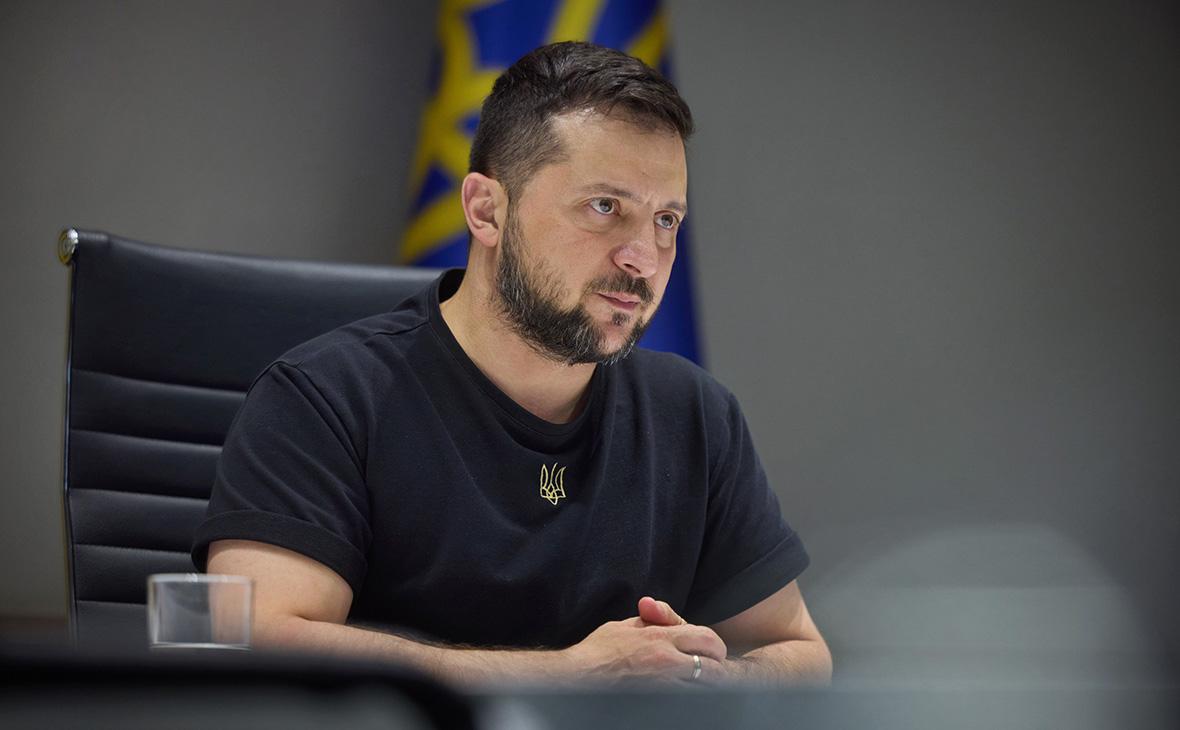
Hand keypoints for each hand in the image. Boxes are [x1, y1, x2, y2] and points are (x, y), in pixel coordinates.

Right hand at [562, 598, 727, 683]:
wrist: (577, 678)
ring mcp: (664, 684)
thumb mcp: (623, 626)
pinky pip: (686, 698)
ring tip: (697, 682)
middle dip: (716, 666)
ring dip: (705, 683)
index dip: (715, 646)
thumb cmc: (596, 652)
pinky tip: (682, 692)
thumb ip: (649, 619)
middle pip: (713, 665)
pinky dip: (690, 694)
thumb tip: (659, 612)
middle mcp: (667, 661)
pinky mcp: (658, 700)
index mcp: (660, 638)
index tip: (712, 651)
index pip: (707, 638)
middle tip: (710, 669)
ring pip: (704, 686)